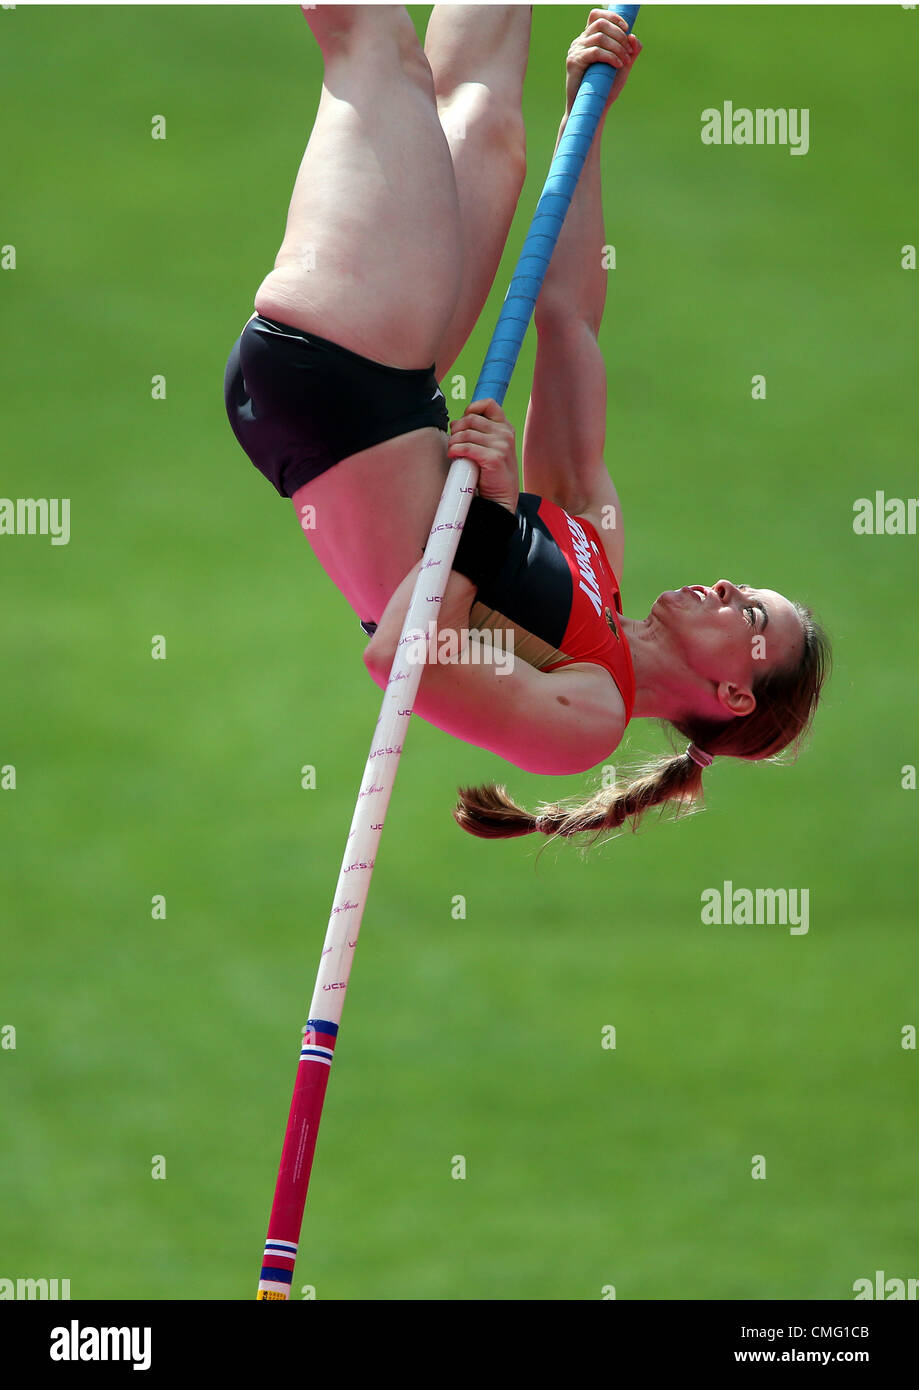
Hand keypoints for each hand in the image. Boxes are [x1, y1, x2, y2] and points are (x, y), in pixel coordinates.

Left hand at [448, 398, 518, 514]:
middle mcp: (505, 434)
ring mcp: (501, 445)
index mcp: (506, 427)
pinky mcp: (493, 458)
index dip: (472, 409)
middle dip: (457, 428)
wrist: (501, 497)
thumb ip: (481, 433)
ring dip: (454, 441)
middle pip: (472, 419)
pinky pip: (466, 447)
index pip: (489, 404)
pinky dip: (455, 450)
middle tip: (453, 440)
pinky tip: (453, 455)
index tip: (463, 421)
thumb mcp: (492, 447)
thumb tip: (456, 422)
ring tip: (452, 450)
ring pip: (466, 433)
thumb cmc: (492, 473)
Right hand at [565, 10, 642, 113]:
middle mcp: (580, 41)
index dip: (613, 17)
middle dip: (620, 35)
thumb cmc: (605, 89)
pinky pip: (595, 52)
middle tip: (629, 51)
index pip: (597, 15)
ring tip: (625, 62)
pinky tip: (618, 65)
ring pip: (600, 36)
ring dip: (617, 47)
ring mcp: (575, 51)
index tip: (627, 29)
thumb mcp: (622, 66)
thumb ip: (630, 51)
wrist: (591, 109)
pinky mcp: (574, 62)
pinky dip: (610, 57)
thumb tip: (633, 36)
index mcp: (589, 39)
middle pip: (601, 23)